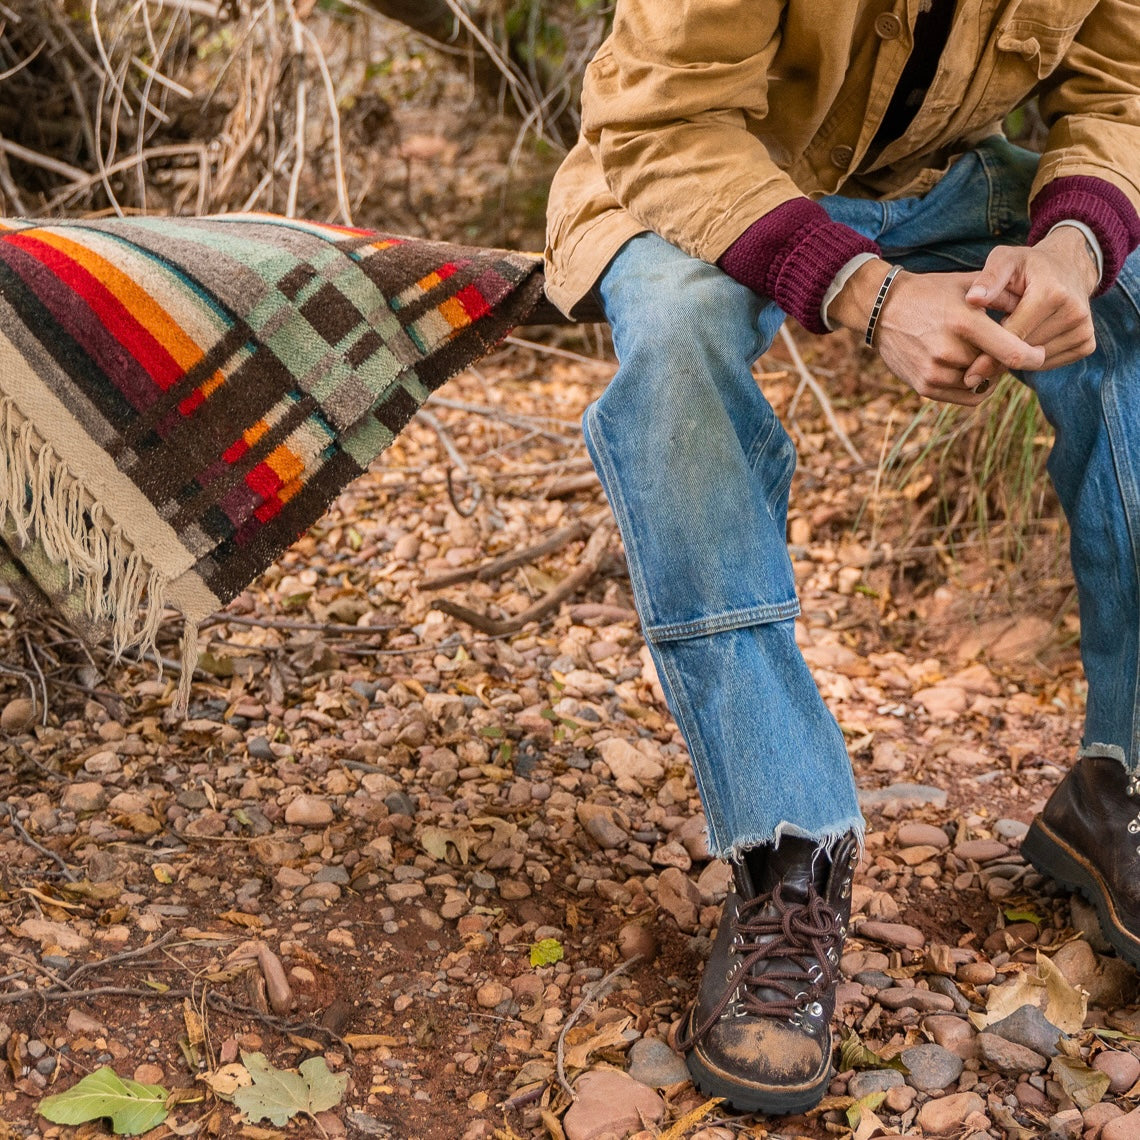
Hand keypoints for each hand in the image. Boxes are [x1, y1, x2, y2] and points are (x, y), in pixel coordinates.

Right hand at [829, 260, 1044, 405]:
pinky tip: (971, 370)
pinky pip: (965, 396)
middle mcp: (948, 350)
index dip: (1034, 357)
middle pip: (997, 368)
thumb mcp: (966, 285)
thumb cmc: (931, 293)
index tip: (1040, 354)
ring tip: (980, 355)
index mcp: (964, 321)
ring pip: (981, 383)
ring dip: (987, 373)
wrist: (883, 309)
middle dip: (1005, 360)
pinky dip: (974, 387)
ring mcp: (934, 371)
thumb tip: (1037, 312)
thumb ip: (1002, 298)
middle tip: (1005, 348)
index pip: (1013, 352)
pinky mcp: (924, 386)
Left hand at [962, 228, 1098, 387]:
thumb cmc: (1028, 265)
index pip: (1013, 335)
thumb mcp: (1006, 259)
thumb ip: (988, 277)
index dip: (988, 351)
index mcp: (1051, 293)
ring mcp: (1083, 329)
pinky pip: (1050, 364)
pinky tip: (1025, 342)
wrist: (1069, 267)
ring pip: (1037, 361)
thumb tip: (972, 298)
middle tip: (983, 353)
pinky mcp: (1087, 343)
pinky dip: (1033, 360)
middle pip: (1025, 351)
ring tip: (1009, 337)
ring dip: (1017, 357)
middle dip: (1001, 355)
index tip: (970, 366)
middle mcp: (1073, 312)